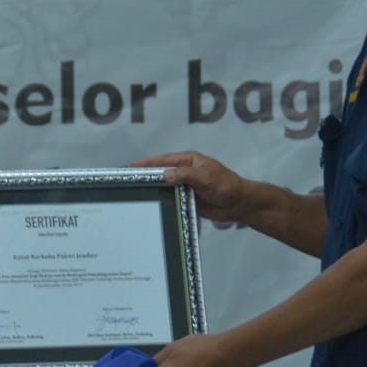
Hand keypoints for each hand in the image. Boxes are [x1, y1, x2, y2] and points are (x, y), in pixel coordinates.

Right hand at [131, 151, 246, 222]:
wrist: (239, 204)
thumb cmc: (226, 186)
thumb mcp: (206, 177)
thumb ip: (186, 175)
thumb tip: (164, 174)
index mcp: (189, 160)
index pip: (163, 160)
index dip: (147, 163)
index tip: (130, 166)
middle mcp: (184, 171)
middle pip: (161, 173)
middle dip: (146, 176)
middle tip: (126, 182)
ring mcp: (185, 186)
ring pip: (164, 187)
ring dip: (153, 190)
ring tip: (133, 195)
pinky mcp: (186, 199)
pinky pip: (171, 199)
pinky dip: (161, 201)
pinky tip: (150, 207)